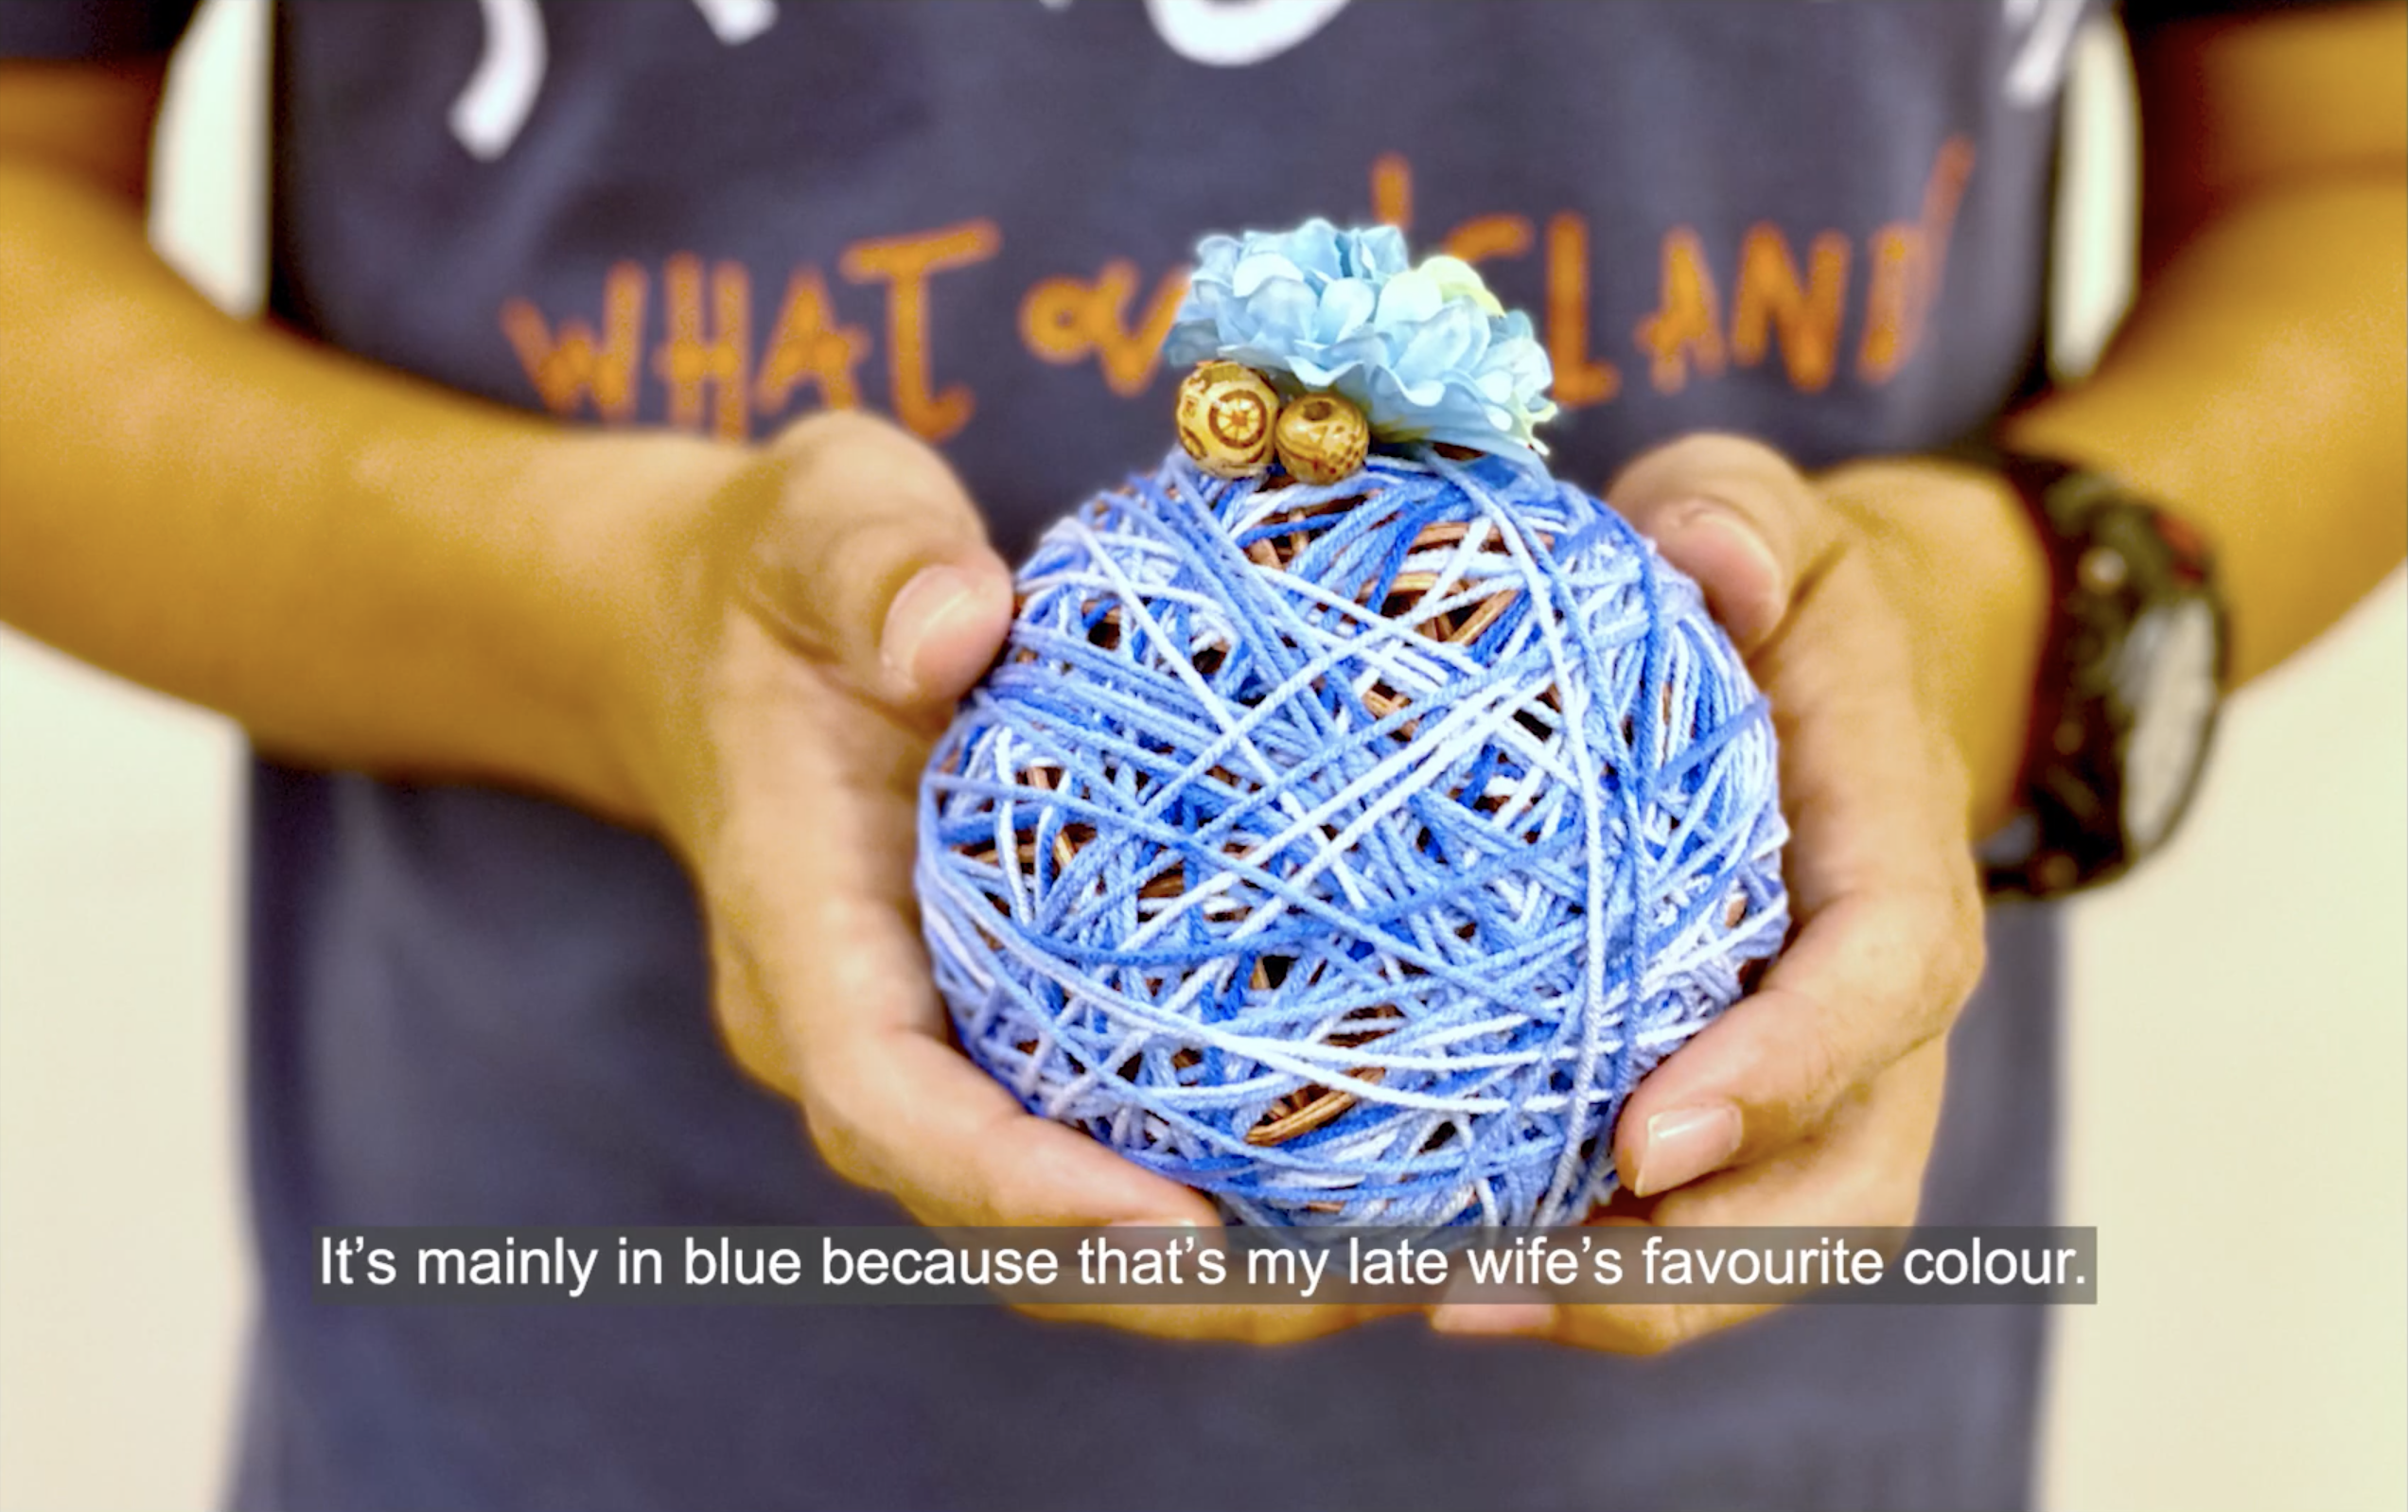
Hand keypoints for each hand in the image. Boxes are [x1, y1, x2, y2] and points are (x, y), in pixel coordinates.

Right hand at [607, 411, 1391, 1342]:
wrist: (729, 628)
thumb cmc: (783, 570)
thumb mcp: (820, 520)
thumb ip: (874, 565)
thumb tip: (955, 625)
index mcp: (799, 933)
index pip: (888, 1106)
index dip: (1025, 1189)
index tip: (1182, 1226)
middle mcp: (855, 1028)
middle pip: (995, 1219)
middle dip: (1168, 1282)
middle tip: (1364, 1276)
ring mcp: (928, 1043)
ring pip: (1059, 1213)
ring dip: (1218, 1268)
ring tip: (1411, 1255)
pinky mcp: (997, 1026)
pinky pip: (1105, 1134)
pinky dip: (1224, 1180)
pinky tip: (1378, 1168)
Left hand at [1431, 433, 2046, 1349]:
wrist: (1816, 663)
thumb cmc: (1769, 589)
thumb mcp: (1758, 511)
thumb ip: (1741, 520)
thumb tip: (1708, 556)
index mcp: (1894, 860)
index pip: (1882, 983)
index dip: (1784, 1073)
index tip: (1648, 1136)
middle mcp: (1871, 1003)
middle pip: (1840, 1183)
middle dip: (1692, 1264)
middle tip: (1502, 1283)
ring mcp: (1808, 1070)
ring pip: (1763, 1238)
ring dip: (1613, 1296)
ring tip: (1436, 1297)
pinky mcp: (1726, 1094)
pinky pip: (1677, 1215)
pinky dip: (1572, 1258)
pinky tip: (1421, 1257)